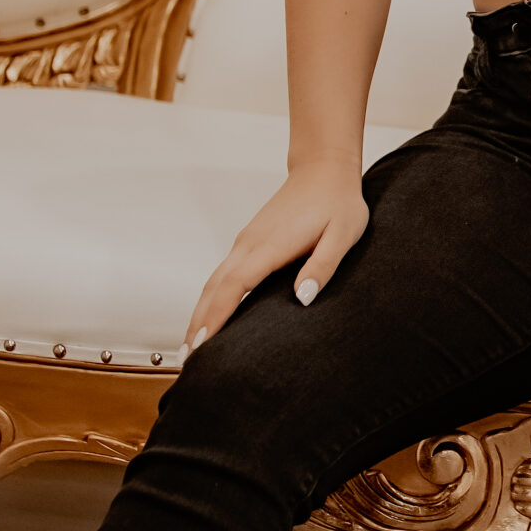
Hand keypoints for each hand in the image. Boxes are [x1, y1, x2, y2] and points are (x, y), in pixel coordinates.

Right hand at [184, 159, 368, 351]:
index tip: (202, 344)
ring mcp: (245, 243)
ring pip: (213, 282)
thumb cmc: (336, 203)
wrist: (323, 170)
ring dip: (199, 313)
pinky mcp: (248, 243)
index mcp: (269, 246)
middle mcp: (249, 245)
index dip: (216, 317)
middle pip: (213, 288)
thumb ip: (322, 265)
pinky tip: (208, 316)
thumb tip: (302, 298)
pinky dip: (209, 299)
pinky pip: (221, 275)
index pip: (234, 286)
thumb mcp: (343, 235)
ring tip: (190, 347)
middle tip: (188, 360)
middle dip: (198, 324)